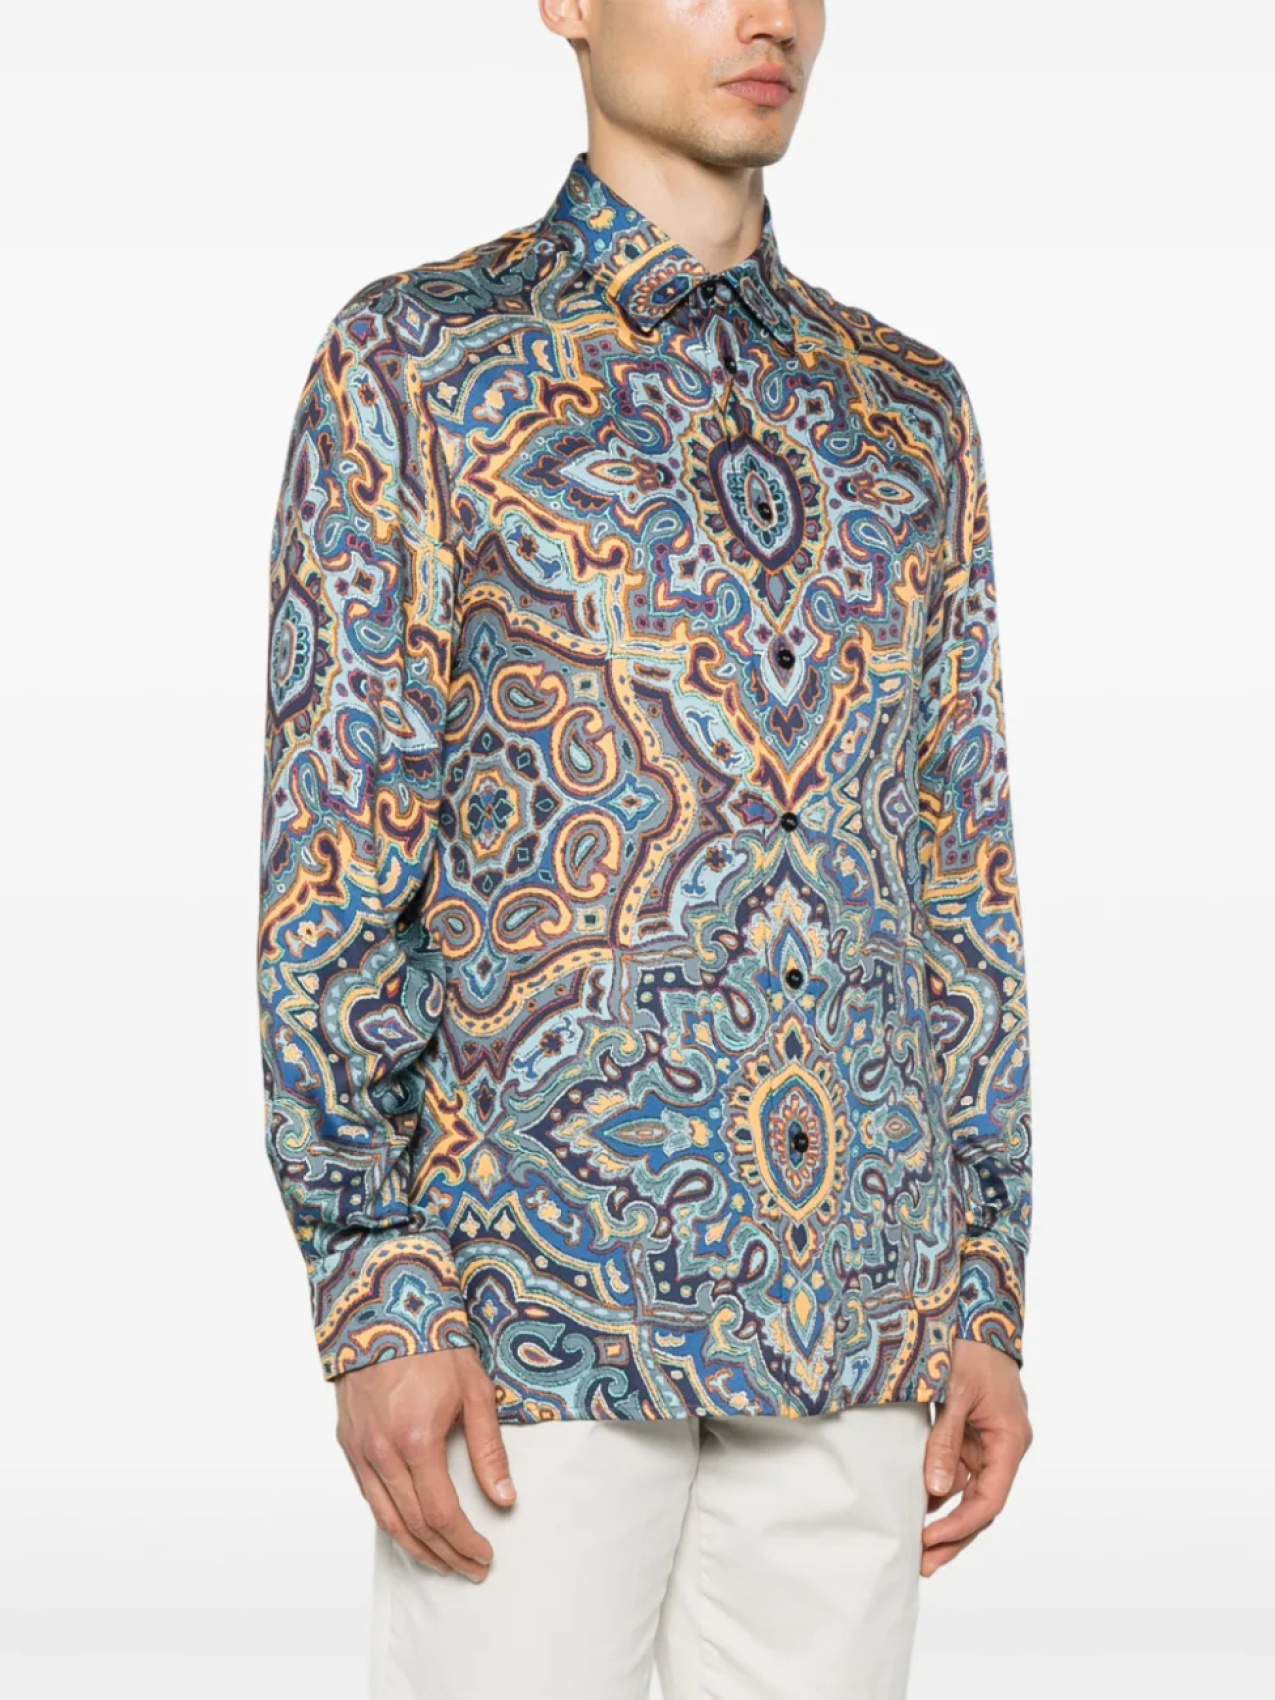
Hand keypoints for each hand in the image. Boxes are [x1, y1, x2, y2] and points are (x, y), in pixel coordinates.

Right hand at [334, 1344, 515, 1580]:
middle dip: (446, 1554)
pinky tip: (409, 1530)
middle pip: (414, 1526)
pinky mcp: (347, 1443)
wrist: (384, 1308)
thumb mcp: (475, 1392)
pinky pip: (368, 1496)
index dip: (465, 1542)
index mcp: (416, 1440)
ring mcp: (360, 1449)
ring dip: (416, 1548)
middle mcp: (382, 1452)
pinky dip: (390, 1522)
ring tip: (443, 1562)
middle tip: (471, 1568)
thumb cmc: (434, 1344)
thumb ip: (489, 1450)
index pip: (442, 1514)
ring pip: (385, 1519)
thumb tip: (504, 1498)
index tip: (484, 1555)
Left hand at [920, 1337, 1032, 1575]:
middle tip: (924, 1564)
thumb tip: (934, 1489)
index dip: (961, 1525)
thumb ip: (945, 1440)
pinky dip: (937, 1488)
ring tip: (916, 1546)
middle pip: (981, 1504)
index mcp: (1010, 1440)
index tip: (930, 1541)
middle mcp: (1002, 1446)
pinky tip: (915, 1507)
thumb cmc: (970, 1348)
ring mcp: (986, 1441)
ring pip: (967, 1491)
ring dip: (943, 1516)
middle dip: (954, 1536)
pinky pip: (955, 1469)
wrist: (974, 1314)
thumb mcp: (954, 1392)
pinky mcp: (969, 1432)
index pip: (989, 1498)